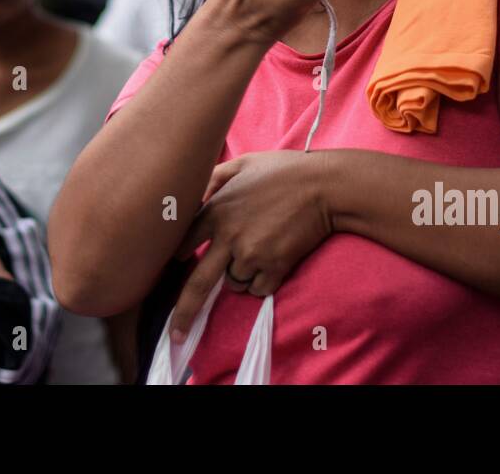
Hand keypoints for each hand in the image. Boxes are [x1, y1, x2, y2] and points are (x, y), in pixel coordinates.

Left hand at [167, 150, 332, 341]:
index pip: (183, 242)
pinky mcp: (273, 267)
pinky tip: (274, 260)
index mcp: (216, 209)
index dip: (178, 255)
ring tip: (259, 250)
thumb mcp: (242, 164)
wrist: (323, 186)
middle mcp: (227, 235)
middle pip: (198, 283)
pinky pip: (258, 290)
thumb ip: (214, 178)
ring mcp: (250, 254)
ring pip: (234, 284)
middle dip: (184, 313)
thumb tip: (195, 195)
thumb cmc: (284, 171)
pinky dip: (262, 282)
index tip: (177, 264)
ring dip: (241, 276)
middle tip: (176, 336)